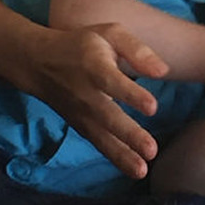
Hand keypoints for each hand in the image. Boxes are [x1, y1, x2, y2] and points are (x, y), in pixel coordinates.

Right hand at [31, 23, 168, 179]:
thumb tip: (164, 71)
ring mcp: (81, 113)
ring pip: (102, 137)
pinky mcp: (81, 126)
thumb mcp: (110, 33)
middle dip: (130, 134)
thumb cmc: (84, 44)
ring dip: (123, 155)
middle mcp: (87, 94)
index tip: (152, 107)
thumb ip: (137, 50)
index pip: (113, 82)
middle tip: (152, 150)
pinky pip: (99, 143)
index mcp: (94, 66)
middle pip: (108, 116)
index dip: (132, 95)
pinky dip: (115, 158)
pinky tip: (134, 169)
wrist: (40, 62)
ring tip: (143, 170)